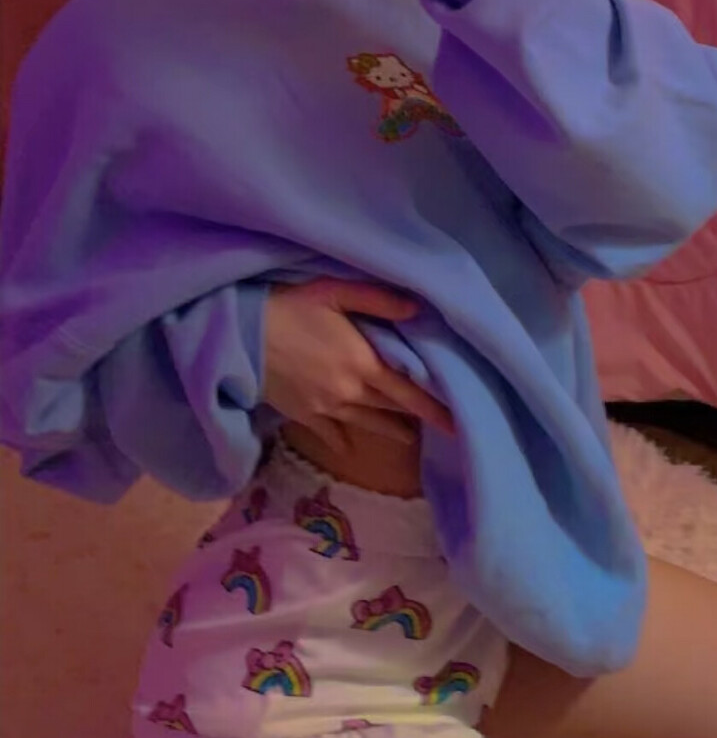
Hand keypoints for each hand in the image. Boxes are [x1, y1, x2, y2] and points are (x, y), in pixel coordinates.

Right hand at [261, 277, 455, 453]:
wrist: (237, 336)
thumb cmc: (288, 306)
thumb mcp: (334, 291)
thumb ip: (377, 301)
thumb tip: (417, 310)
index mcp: (363, 362)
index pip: (409, 390)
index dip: (435, 407)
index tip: (459, 422)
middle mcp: (350, 391)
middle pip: (392, 409)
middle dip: (418, 418)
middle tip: (444, 429)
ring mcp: (326, 408)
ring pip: (367, 423)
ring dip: (390, 430)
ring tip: (409, 437)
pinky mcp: (303, 415)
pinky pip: (331, 433)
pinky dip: (344, 440)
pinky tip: (352, 445)